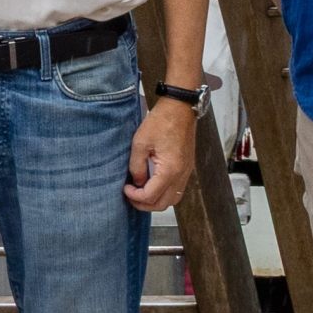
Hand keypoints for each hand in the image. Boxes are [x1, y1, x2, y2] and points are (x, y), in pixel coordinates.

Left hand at [124, 95, 197, 212]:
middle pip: (163, 204)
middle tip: (131, 196)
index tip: (125, 188)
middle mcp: (181, 175)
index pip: (151, 196)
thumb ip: (136, 166)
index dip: (135, 197)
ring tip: (141, 192)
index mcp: (169, 170)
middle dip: (145, 204)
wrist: (180, 108)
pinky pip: (177, 190)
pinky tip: (153, 184)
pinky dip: (165, 193)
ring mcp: (186, 173)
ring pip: (172, 200)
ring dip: (156, 201)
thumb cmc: (161, 121)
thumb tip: (137, 182)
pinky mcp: (187, 168)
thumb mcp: (140, 142)